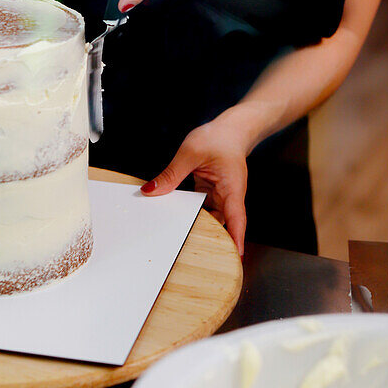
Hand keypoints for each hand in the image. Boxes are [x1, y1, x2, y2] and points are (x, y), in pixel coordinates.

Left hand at [140, 119, 248, 256]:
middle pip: (221, 223)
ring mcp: (221, 195)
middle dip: (210, 238)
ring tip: (178, 237)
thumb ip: (171, 174)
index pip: (235, 218)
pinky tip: (177, 216)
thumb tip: (151, 190)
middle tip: (190, 253)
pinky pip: (202, 208)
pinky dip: (192, 212)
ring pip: (211, 217)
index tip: (235, 258)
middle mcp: (229, 195)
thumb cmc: (219, 138)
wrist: (230, 129)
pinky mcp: (212, 193)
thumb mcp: (190, 153)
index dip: (235, 238)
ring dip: (197, 224)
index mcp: (231, 187)